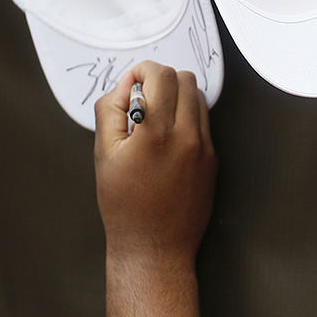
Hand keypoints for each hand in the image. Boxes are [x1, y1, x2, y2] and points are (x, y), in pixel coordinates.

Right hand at [94, 61, 216, 265]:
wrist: (155, 246)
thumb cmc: (124, 206)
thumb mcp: (104, 154)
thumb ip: (112, 110)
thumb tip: (127, 84)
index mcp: (157, 133)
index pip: (162, 75)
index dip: (143, 70)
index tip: (132, 82)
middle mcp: (188, 137)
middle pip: (185, 79)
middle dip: (161, 80)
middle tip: (142, 99)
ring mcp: (205, 148)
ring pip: (198, 98)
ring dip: (177, 97)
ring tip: (154, 119)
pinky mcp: (213, 159)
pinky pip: (204, 122)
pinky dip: (187, 118)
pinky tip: (168, 137)